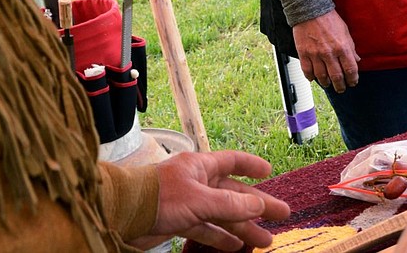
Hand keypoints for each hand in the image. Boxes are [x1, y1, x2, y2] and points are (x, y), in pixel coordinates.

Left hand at [128, 150, 289, 251]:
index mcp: (200, 166)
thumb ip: (230, 205)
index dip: (251, 165)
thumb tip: (258, 205)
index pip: (232, 161)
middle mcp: (196, 182)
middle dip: (257, 205)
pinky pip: (206, 229)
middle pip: (233, 193)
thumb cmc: (158, 196)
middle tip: (281, 214)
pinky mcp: (179, 221)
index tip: (270, 171)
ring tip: (265, 241)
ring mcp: (188, 202)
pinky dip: (220, 237)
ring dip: (243, 227)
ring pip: (222, 215)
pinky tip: (235, 246)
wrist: (124, 212)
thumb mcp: (199, 199)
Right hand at [293, 9, 359, 92]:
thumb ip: (351, 47)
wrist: (310, 9)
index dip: (353, 79)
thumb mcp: (345, 31)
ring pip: (322, 77)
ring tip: (328, 84)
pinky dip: (310, 77)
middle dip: (340, 86)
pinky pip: (307, 71)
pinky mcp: (303, 53)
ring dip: (326, 83)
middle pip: (337, 77)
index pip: (351, 70)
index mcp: (342, 47)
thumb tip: (356, 60)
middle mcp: (329, 53)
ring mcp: (315, 54)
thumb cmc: (328, 18)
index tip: (353, 82)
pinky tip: (313, 78)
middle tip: (341, 88)